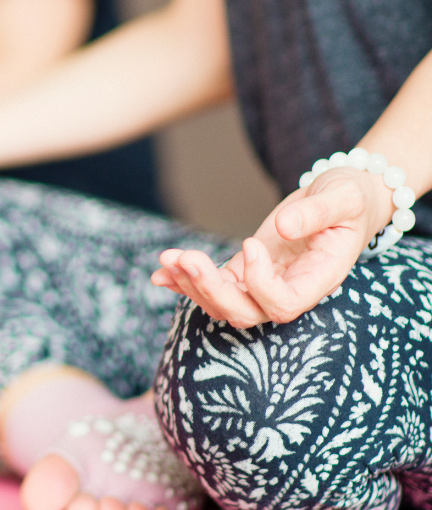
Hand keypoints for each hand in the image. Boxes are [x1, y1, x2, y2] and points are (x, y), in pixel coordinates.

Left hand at [151, 166, 394, 327]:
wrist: (344, 201)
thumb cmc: (349, 198)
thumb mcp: (344, 196)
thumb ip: (318, 212)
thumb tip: (282, 227)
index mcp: (320, 279)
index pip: (284, 304)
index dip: (261, 283)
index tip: (251, 242)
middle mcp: (291, 290)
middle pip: (246, 313)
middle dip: (211, 289)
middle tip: (186, 258)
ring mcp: (264, 283)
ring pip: (223, 304)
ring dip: (191, 284)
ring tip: (167, 258)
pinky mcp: (246, 270)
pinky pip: (214, 285)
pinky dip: (184, 281)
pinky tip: (160, 271)